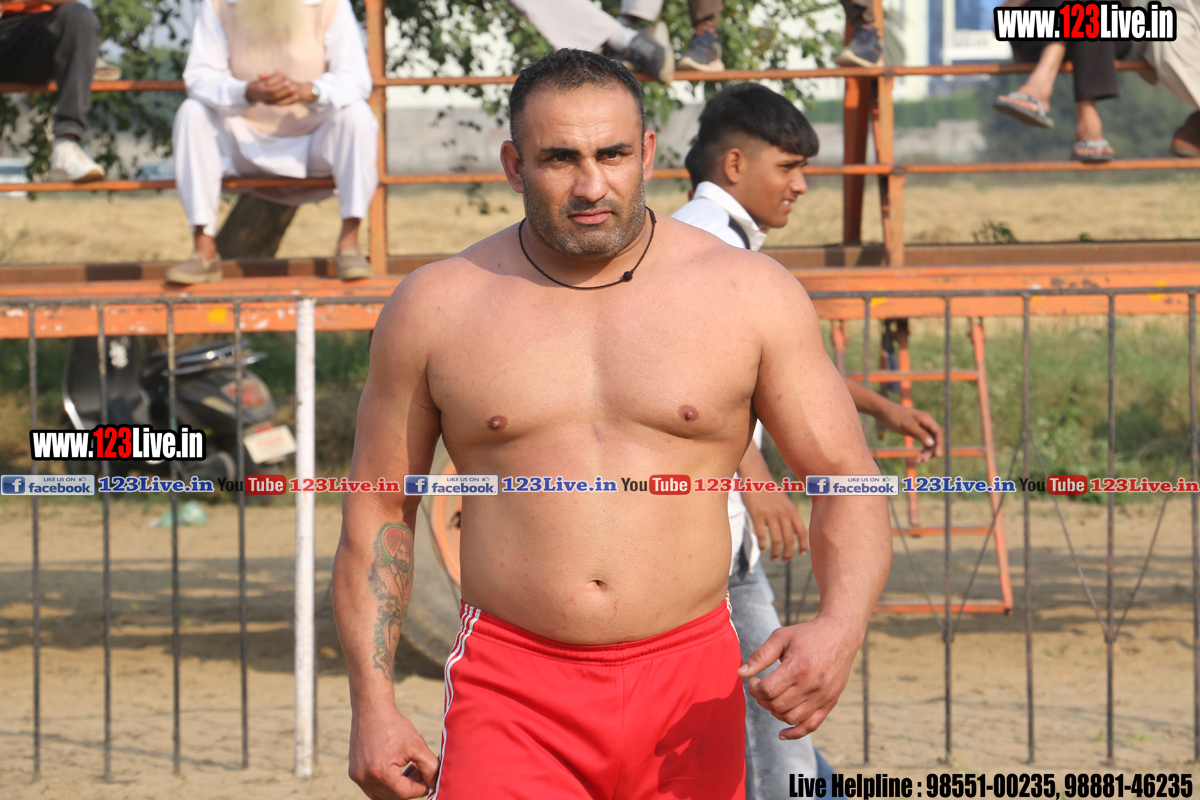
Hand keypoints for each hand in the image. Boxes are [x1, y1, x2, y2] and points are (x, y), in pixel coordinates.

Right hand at [245, 70, 301, 104]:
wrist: (252, 93)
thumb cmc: (258, 84)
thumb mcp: (263, 79)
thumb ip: (270, 76)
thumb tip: (277, 70)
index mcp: (261, 91)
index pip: (272, 90)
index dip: (280, 86)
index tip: (288, 81)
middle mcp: (265, 99)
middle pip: (277, 96)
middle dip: (286, 92)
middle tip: (295, 87)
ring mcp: (269, 103)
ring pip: (280, 102)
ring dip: (290, 99)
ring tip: (298, 96)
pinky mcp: (273, 105)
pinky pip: (282, 104)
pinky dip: (289, 102)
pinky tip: (297, 100)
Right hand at [348, 703, 438, 798]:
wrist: (371, 709)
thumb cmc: (394, 725)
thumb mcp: (417, 745)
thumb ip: (430, 766)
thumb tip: (435, 784)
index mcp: (381, 772)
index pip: (405, 793)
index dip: (421, 789)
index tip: (430, 781)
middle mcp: (365, 778)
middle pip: (394, 796)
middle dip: (410, 788)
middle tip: (422, 773)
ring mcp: (357, 777)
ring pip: (383, 794)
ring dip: (399, 788)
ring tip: (411, 771)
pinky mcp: (354, 773)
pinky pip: (373, 788)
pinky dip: (387, 783)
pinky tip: (398, 770)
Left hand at [737, 614, 862, 739]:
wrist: (840, 634)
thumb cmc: (807, 634)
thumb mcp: (781, 637)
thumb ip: (760, 656)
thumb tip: (741, 673)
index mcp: (798, 668)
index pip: (768, 690)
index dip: (755, 689)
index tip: (754, 681)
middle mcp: (811, 685)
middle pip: (777, 706)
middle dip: (762, 700)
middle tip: (761, 688)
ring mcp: (822, 696)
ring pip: (791, 718)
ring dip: (775, 712)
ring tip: (772, 699)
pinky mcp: (830, 702)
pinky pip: (811, 726)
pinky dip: (795, 733)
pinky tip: (782, 733)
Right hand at [741, 488, 807, 560]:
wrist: (756, 477)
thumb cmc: (770, 491)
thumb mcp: (784, 502)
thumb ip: (789, 516)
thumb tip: (792, 534)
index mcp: (791, 510)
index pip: (802, 532)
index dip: (803, 545)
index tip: (801, 554)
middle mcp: (783, 513)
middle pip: (789, 539)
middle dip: (788, 553)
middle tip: (785, 560)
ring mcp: (770, 514)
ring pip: (776, 540)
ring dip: (776, 553)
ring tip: (774, 558)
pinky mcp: (757, 515)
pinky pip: (761, 535)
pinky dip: (762, 545)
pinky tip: (762, 548)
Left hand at [877, 400, 943, 463]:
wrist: (884, 412)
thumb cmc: (895, 416)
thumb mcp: (907, 425)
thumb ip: (920, 434)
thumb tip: (932, 444)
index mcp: (927, 419)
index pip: (939, 433)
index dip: (940, 444)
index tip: (937, 455)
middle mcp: (927, 424)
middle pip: (936, 439)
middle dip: (931, 451)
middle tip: (924, 460)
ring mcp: (922, 428)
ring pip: (930, 443)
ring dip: (927, 453)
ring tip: (919, 462)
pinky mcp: (917, 432)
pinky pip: (924, 443)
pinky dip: (922, 451)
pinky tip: (918, 458)